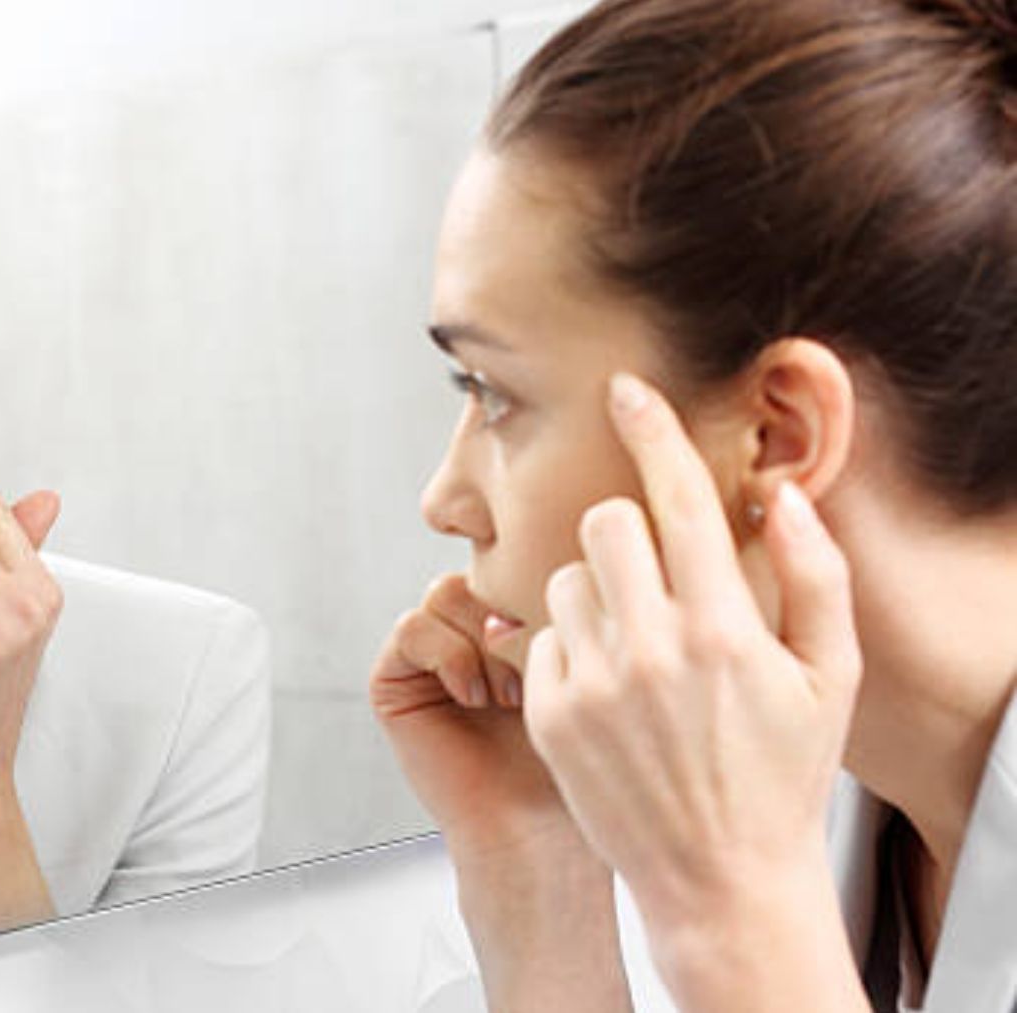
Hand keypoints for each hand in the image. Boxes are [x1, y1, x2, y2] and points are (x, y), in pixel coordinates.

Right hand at [371, 576, 588, 864]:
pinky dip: (447, 655)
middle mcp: (469, 631)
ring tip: (509, 692)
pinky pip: (411, 627)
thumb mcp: (592, 663)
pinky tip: (475, 697)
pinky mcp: (393, 680)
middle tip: (540, 668)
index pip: (517, 560)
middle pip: (479, 569)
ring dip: (481, 639)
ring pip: (445, 592)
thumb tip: (571, 540)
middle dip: (511, 614)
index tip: (572, 640)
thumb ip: (573, 600)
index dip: (543, 587)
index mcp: (515, 619)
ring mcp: (429, 654)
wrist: (538, 827)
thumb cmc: (580, 755)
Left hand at [522, 373, 862, 924]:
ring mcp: (591, 685)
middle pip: (605, 524)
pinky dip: (571, 646)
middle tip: (654, 573)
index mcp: (723, 631)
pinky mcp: (549, 714)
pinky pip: (544, 635)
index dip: (652, 433)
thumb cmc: (779, 775)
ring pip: (566, 578)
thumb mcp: (828, 676)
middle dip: (628, 530)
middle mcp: (649, 651)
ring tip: (637, 647)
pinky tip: (610, 691)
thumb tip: (782, 495)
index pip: (680, 501)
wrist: (720, 878)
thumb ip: (815, 576)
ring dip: (598, 591)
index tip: (626, 390)